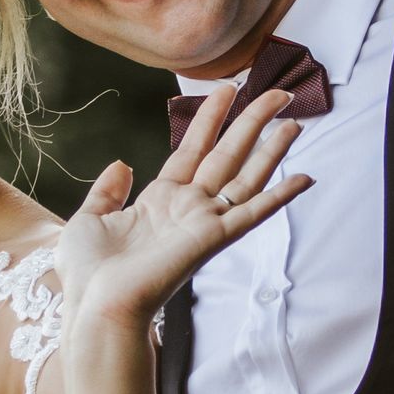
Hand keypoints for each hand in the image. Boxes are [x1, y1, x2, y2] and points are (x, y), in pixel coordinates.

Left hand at [57, 79, 306, 338]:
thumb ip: (107, 190)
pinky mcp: (213, 238)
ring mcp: (203, 222)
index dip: (210, 119)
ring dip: (272, 149)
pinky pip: (252, 213)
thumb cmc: (89, 274)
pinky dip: (280, 197)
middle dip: (251, 121)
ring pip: (246, 177)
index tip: (226, 90)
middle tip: (277, 93)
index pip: (192, 149)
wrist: (96, 304)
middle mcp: (188, 208)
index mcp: (160, 201)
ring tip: (295, 121)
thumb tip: (122, 163)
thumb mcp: (89, 219)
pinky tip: (304, 178)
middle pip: (227, 154)